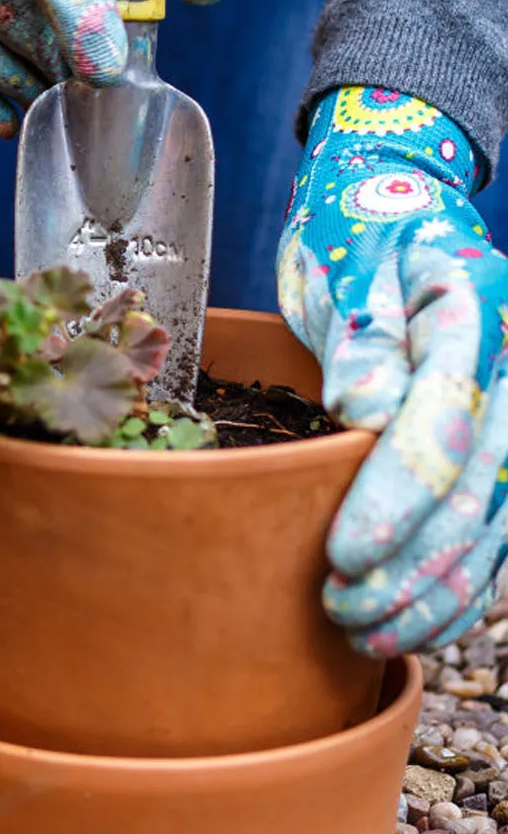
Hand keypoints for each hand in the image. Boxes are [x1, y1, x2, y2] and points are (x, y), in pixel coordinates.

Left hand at [278, 86, 507, 654]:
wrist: (394, 197)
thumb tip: (365, 412)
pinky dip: (467, 578)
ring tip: (376, 635)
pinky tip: (426, 623)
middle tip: (347, 613)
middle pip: (477, 486)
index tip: (342, 554)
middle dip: (414, 565)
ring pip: (498, 517)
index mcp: (473, 310)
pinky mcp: (504, 431)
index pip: (441, 422)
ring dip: (441, 589)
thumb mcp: (346, 259)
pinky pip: (501, 519)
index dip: (395, 499)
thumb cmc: (356, 225)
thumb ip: (363, 332)